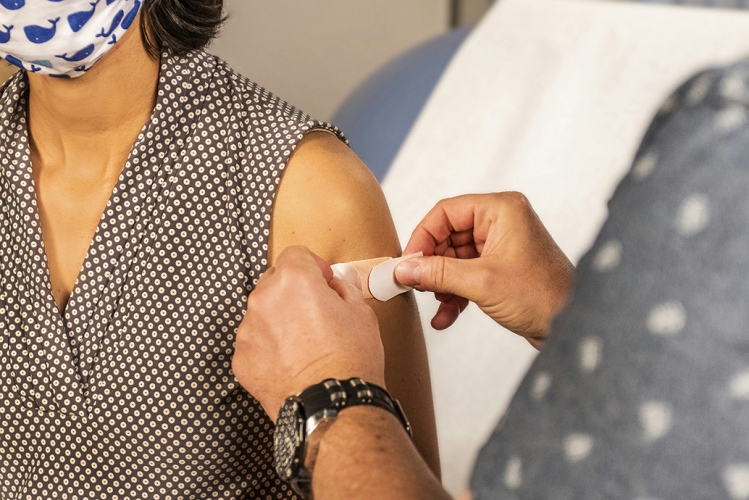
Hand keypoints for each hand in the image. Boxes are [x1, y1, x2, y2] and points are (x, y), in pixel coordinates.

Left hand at [232, 246, 385, 421]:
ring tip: (305, 344)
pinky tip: (292, 362)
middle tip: (317, 313)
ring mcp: (248, 331)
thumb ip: (344, 290)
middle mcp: (263, 300)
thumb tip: (339, 283)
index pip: (295, 254)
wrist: (332, 406)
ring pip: (262, 313)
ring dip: (279, 320)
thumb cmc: (350, 360)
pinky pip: (254, 342)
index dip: (313, 265)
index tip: (323, 280)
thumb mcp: (361, 314)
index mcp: (293, 280)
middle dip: (293, 291)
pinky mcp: (241, 359)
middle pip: (274, 281)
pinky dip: (269, 347)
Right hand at [395, 193, 573, 347]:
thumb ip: (438, 273)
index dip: (422, 236)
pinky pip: (467, 275)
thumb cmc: (544, 297)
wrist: (574, 327)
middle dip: (432, 264)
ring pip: (455, 259)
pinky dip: (454, 294)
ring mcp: (501, 247)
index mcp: (501, 210)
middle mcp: (501, 222)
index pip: (446, 212)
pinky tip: (445, 317)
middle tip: (415, 284)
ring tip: (435, 303)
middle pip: (448, 236)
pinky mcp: (501, 270)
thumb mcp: (482, 283)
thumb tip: (403, 268)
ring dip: (441, 283)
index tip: (407, 262)